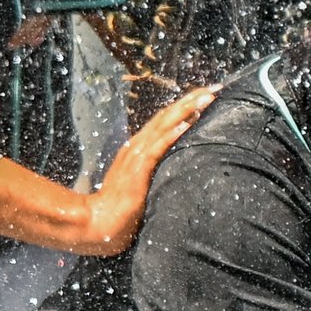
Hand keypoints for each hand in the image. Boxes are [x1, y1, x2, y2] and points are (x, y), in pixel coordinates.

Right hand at [74, 85, 218, 254]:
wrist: (96, 223)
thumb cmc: (118, 211)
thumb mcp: (140, 186)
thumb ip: (152, 174)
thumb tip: (172, 171)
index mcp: (137, 149)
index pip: (164, 121)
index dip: (184, 106)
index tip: (205, 95)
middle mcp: (136, 147)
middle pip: (167, 116)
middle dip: (191, 100)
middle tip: (215, 87)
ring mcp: (136, 157)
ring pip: (164, 125)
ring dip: (186, 110)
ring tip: (206, 97)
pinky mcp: (137, 171)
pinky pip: (157, 148)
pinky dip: (171, 134)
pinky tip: (186, 124)